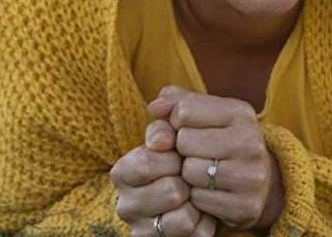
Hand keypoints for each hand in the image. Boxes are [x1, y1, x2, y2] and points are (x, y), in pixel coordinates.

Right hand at [111, 117, 216, 235]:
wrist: (208, 187)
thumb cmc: (188, 153)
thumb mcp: (180, 127)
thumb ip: (171, 110)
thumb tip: (157, 106)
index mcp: (123, 170)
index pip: (147, 161)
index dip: (174, 154)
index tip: (181, 149)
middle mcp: (126, 203)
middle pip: (170, 190)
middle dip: (190, 178)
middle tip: (191, 172)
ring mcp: (143, 228)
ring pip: (183, 216)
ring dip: (199, 201)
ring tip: (196, 192)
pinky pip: (194, 234)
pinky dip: (205, 221)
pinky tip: (202, 212)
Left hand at [151, 86, 284, 230]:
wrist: (255, 182)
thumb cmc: (217, 141)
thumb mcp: (201, 114)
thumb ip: (174, 102)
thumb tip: (154, 108)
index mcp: (240, 113)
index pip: (184, 111)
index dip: (175, 123)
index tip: (187, 130)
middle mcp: (251, 142)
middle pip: (184, 141)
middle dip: (181, 149)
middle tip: (193, 154)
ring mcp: (251, 175)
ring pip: (190, 171)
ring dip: (187, 175)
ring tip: (201, 171)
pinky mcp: (246, 205)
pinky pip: (199, 199)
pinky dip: (196, 197)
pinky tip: (209, 191)